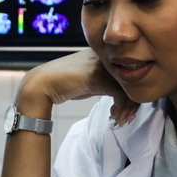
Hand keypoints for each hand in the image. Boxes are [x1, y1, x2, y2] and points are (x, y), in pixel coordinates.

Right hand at [17, 49, 138, 126]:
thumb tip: (122, 94)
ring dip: (128, 109)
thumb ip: (105, 80)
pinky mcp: (98, 77)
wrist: (42, 84)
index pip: (131, 73)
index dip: (132, 93)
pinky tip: (113, 116)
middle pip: (134, 80)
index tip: (126, 110)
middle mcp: (106, 57)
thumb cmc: (64, 84)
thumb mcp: (89, 79)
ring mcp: (102, 66)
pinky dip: (120, 109)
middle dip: (133, 104)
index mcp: (106, 55)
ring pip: (130, 88)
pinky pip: (120, 95)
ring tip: (120, 121)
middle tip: (126, 119)